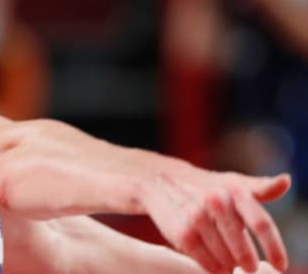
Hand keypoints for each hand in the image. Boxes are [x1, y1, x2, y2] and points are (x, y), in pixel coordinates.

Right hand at [141, 167, 289, 273]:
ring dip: (230, 267)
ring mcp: (197, 218)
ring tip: (231, 266)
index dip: (274, 248)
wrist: (159, 180)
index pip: (262, 223)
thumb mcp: (233, 182)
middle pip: (242, 247)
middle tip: (251, 268)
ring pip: (224, 257)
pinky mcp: (181, 232)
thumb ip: (261, 187)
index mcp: (234, 190)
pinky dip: (212, 268)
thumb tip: (285, 181)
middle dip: (249, 262)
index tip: (280, 266)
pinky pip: (204, 261)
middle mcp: (216, 201)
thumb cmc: (205, 185)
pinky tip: (216, 267)